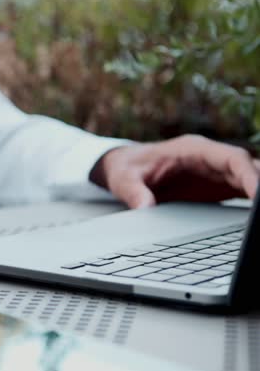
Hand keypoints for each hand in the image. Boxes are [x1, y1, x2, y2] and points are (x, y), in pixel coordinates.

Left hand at [91, 135, 259, 207]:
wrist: (124, 166)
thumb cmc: (126, 167)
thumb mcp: (124, 179)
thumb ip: (134, 192)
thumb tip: (145, 209)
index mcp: (194, 149)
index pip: (232, 158)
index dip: (250, 175)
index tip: (258, 195)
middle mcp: (210, 159)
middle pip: (247, 169)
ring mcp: (216, 172)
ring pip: (249, 180)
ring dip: (258, 196)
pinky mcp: (216, 186)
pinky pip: (243, 191)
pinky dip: (253, 203)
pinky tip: (254, 221)